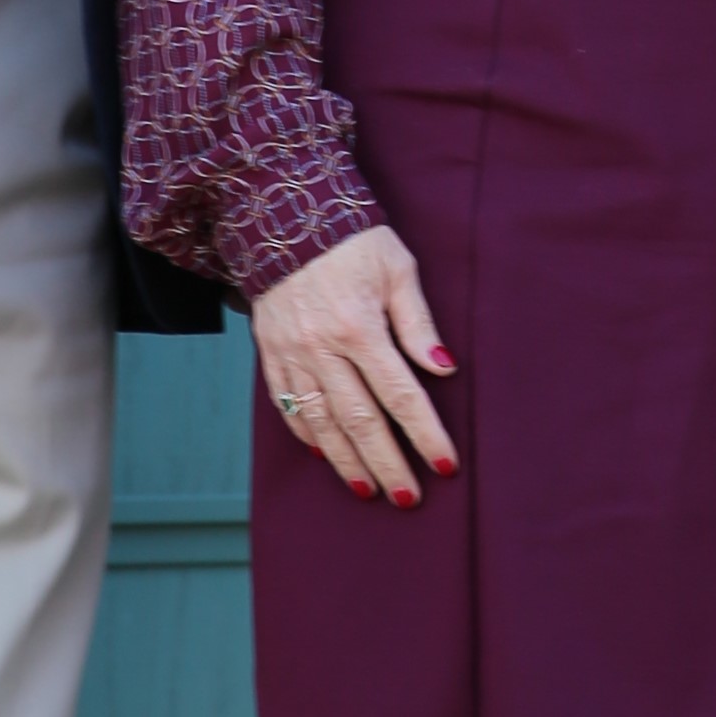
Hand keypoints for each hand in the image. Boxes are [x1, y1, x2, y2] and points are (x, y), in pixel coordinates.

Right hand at [250, 225, 456, 505]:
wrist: (282, 218)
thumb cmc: (352, 241)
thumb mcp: (397, 268)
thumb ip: (419, 322)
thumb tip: (444, 368)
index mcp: (359, 327)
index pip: (400, 395)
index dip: (425, 434)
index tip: (445, 465)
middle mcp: (322, 348)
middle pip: (360, 421)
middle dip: (388, 463)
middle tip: (408, 498)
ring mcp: (291, 355)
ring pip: (321, 423)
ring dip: (347, 461)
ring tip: (370, 490)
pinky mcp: (270, 355)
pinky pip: (288, 406)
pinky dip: (308, 434)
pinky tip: (326, 455)